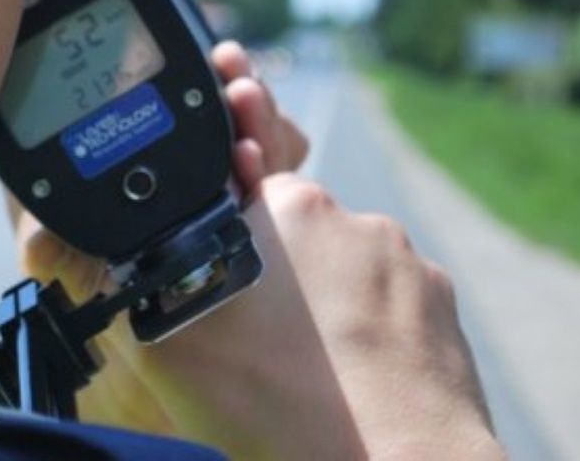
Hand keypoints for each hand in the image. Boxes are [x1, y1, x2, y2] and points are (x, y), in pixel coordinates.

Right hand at [14, 42, 501, 459]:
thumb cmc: (277, 404)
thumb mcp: (169, 339)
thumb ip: (148, 274)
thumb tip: (140, 251)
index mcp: (285, 207)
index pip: (241, 175)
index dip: (225, 203)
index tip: (220, 242)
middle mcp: (349, 216)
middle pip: (292, 223)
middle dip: (271, 261)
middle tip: (254, 328)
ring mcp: (403, 257)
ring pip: (342, 261)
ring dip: (321, 293)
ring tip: (302, 361)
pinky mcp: (439, 299)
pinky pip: (388, 296)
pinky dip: (367, 323)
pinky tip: (350, 370)